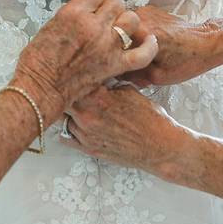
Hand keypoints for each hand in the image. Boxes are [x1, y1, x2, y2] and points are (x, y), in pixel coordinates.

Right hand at [13, 0, 158, 121]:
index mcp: (73, 13)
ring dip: (127, 21)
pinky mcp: (114, 65)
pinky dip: (149, 46)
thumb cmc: (38, 61)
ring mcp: (106, 45)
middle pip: (116, 4)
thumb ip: (72, 15)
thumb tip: (87, 11)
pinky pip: (142, 53)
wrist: (40, 88)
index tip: (96, 5)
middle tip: (107, 18)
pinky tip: (149, 41)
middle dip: (112, 9)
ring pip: (131, 19)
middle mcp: (93, 26)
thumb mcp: (50, 25)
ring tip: (121, 28)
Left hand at [62, 85, 188, 177]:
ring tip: (77, 106)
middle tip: (71, 88)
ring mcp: (86, 135)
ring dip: (68, 111)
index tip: (73, 74)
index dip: (73, 76)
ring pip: (63, 118)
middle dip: (68, 93)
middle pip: (63, 99)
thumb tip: (96, 74)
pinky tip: (76, 123)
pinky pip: (65, 137)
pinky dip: (68, 129)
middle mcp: (87, 116)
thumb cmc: (150, 118)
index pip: (72, 81)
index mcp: (97, 97)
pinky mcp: (88, 149)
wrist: (160, 146)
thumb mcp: (129, 89)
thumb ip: (108, 82)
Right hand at [120, 6, 222, 86]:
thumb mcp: (157, 77)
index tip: (114, 66)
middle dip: (118, 47)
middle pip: (115, 33)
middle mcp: (141, 17)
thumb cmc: (188, 59)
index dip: (111, 57)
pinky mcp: (151, 10)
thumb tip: (114, 75)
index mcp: (142, 32)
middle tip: (127, 61)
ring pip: (124, 28)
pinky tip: (146, 44)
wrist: (207, 43)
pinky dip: (136, 34)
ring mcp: (145, 10)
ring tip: (138, 53)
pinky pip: (134, 24)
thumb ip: (131, 74)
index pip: (111, 44)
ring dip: (126, 40)